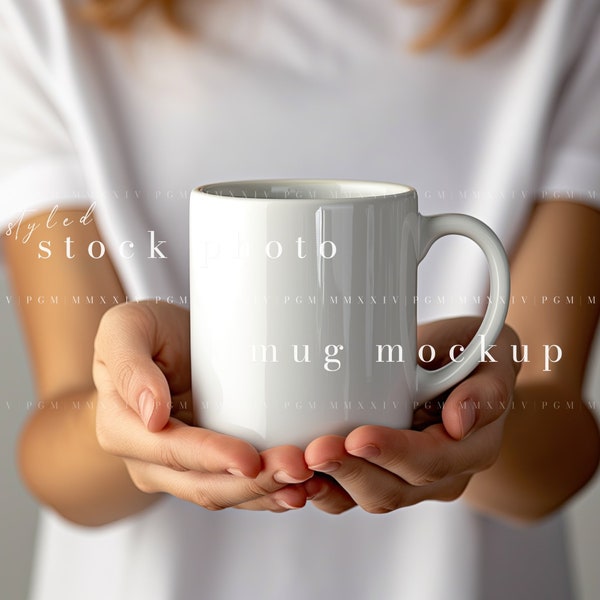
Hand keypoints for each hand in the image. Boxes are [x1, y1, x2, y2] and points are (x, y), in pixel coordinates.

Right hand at [93, 301, 312, 512]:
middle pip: (202, 484)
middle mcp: (147, 459)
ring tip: (307, 482)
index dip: (212, 458)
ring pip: (224, 493)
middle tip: (296, 469)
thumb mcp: (125, 329)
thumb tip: (151, 415)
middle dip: (252, 483)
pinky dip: (268, 492)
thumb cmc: (144, 332)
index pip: (171, 451)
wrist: (162, 342)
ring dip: (266, 492)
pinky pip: (237, 488)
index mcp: (122, 429)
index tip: (249, 459)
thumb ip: (130, 366)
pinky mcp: (207, 466)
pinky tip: (300, 487)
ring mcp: (178, 469)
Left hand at [303, 317, 519, 513]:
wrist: (455, 364)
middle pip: (394, 490)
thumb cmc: (470, 354)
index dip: (394, 454)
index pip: (432, 462)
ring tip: (297, 468)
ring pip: (366, 497)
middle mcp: (440, 475)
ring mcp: (407, 478)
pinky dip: (320, 487)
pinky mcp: (378, 471)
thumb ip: (486, 390)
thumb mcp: (492, 359)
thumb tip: (460, 422)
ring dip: (329, 485)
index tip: (358, 436)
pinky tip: (294, 475)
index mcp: (471, 449)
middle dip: (351, 473)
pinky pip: (348, 493)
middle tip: (316, 450)